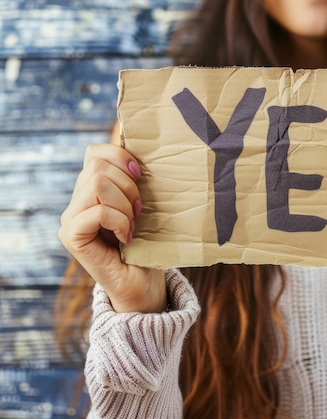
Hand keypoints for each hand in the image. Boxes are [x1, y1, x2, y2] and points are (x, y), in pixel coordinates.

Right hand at [58, 143, 166, 312]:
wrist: (143, 284)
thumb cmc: (148, 244)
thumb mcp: (143, 205)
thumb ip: (133, 181)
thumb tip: (142, 151)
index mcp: (90, 190)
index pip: (94, 152)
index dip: (119, 156)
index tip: (140, 174)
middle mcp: (75, 202)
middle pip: (97, 166)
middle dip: (128, 185)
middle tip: (139, 210)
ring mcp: (70, 219)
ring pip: (96, 185)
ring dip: (125, 204)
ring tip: (132, 225)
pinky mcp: (71, 237)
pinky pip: (98, 212)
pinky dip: (120, 221)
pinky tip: (127, 237)